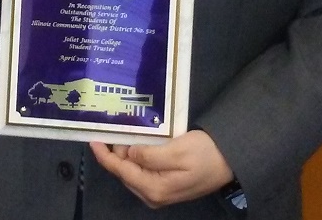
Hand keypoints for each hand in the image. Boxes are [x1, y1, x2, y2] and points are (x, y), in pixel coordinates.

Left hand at [90, 130, 232, 207]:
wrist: (229, 161)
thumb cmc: (205, 153)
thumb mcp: (177, 150)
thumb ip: (149, 154)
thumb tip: (128, 154)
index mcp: (153, 188)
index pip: (120, 170)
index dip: (104, 155)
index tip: (92, 139)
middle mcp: (152, 195)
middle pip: (124, 172)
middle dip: (116, 151)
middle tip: (115, 127)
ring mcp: (158, 192)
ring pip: (132, 171)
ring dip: (126, 153)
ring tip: (124, 132)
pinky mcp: (164, 185)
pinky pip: (142, 170)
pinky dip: (136, 156)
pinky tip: (136, 142)